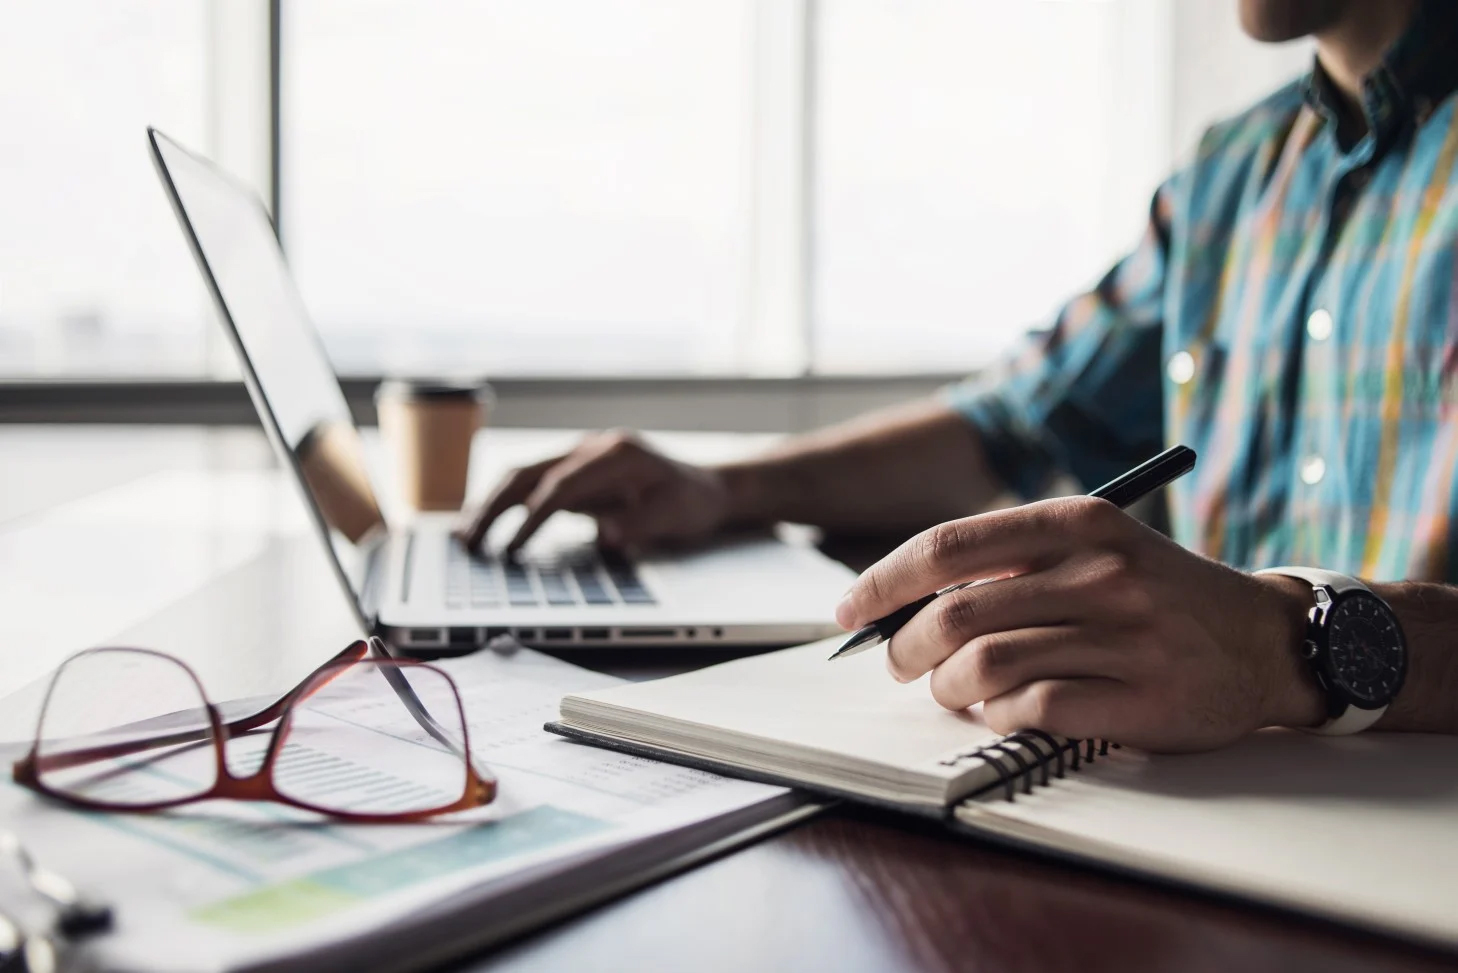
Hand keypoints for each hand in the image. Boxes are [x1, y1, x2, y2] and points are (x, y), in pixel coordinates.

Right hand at [458, 431, 731, 552]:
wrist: (709, 486)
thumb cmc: (694, 502)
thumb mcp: (677, 515)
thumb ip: (642, 524)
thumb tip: (606, 534)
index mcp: (616, 454)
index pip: (561, 485)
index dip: (533, 518)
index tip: (514, 549)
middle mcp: (592, 448)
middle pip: (529, 473)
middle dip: (494, 508)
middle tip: (469, 542)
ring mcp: (580, 457)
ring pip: (522, 476)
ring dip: (491, 505)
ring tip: (465, 537)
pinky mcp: (575, 472)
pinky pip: (532, 486)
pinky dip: (505, 504)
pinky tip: (483, 523)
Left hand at [834, 496, 1324, 751]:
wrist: (1264, 639)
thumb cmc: (1155, 592)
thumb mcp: (1092, 547)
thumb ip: (1007, 564)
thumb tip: (898, 603)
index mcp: (1077, 522)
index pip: (948, 546)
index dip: (883, 581)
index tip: (849, 609)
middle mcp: (1100, 573)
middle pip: (954, 614)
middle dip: (904, 647)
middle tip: (898, 663)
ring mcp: (1124, 638)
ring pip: (983, 666)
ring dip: (947, 688)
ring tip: (952, 690)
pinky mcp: (1140, 700)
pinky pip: (1028, 711)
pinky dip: (996, 716)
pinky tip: (1002, 709)